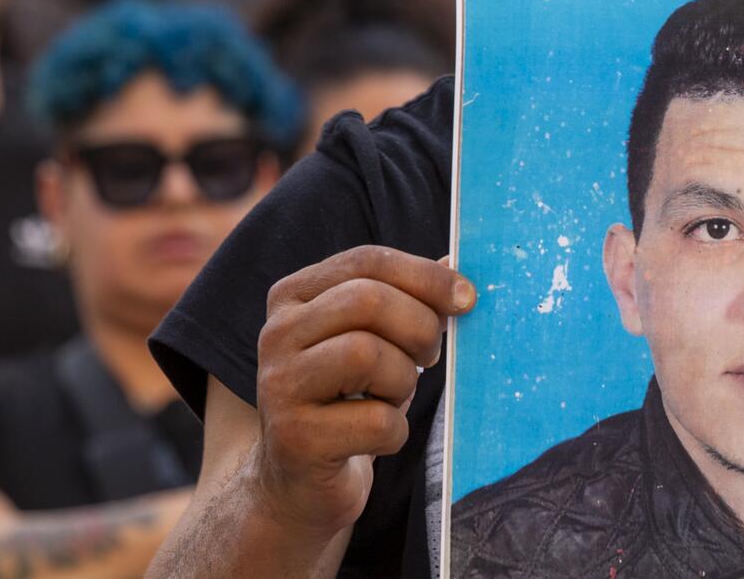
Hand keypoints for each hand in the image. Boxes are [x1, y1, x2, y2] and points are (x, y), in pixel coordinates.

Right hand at [252, 246, 475, 533]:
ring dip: (404, 381)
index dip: (426, 276)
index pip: (367, 261)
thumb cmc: (349, 400)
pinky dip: (395, 431)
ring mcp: (278, 386)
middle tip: (430, 355)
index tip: (467, 298)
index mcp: (294, 296)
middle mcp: (276, 333)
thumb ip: (408, 299)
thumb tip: (454, 263)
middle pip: (368, 301)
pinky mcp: (294, 439)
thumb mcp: (376, 340)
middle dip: (419, 327)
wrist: (299, 483)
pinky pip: (374, 421)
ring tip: (394, 396)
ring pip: (366, 355)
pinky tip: (378, 437)